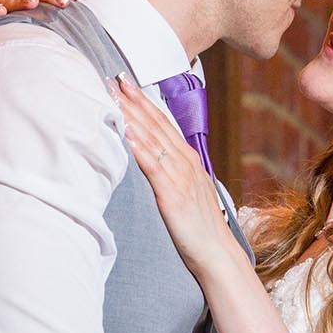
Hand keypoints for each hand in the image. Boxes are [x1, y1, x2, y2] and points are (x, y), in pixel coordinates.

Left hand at [117, 74, 235, 281]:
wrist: (218, 254)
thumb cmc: (201, 227)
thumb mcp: (190, 192)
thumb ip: (175, 172)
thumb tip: (156, 159)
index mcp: (189, 161)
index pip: (164, 123)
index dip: (145, 102)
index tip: (127, 84)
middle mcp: (186, 163)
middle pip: (156, 124)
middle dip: (134, 100)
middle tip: (115, 77)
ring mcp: (180, 178)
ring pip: (153, 139)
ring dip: (132, 116)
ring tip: (114, 96)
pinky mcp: (172, 196)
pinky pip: (153, 167)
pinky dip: (139, 148)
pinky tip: (126, 134)